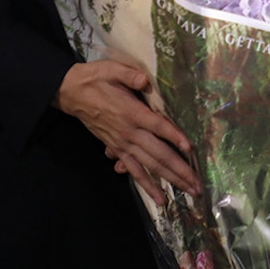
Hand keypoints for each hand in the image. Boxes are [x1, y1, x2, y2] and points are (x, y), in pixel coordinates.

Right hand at [55, 58, 199, 204]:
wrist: (72, 93)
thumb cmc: (96, 79)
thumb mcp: (111, 70)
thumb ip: (129, 75)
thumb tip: (144, 80)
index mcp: (131, 112)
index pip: (157, 126)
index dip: (173, 136)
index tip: (189, 147)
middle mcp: (129, 133)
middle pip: (158, 154)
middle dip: (179, 170)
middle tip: (198, 185)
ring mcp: (123, 144)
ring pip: (149, 166)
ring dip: (170, 180)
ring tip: (188, 192)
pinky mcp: (117, 149)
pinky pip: (134, 171)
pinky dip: (147, 185)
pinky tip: (160, 198)